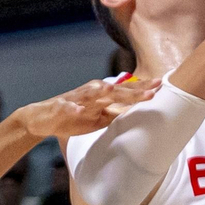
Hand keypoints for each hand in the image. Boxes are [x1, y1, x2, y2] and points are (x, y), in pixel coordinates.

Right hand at [22, 77, 159, 145]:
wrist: (44, 118)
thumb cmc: (74, 117)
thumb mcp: (99, 119)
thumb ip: (115, 114)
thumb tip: (135, 114)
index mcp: (102, 95)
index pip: (126, 92)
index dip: (142, 90)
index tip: (160, 86)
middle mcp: (92, 93)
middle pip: (115, 91)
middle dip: (133, 90)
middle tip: (153, 88)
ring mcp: (76, 99)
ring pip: (91, 93)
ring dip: (103, 91)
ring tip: (116, 90)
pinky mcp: (61, 107)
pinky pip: (68, 108)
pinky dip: (73, 108)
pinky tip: (79, 110)